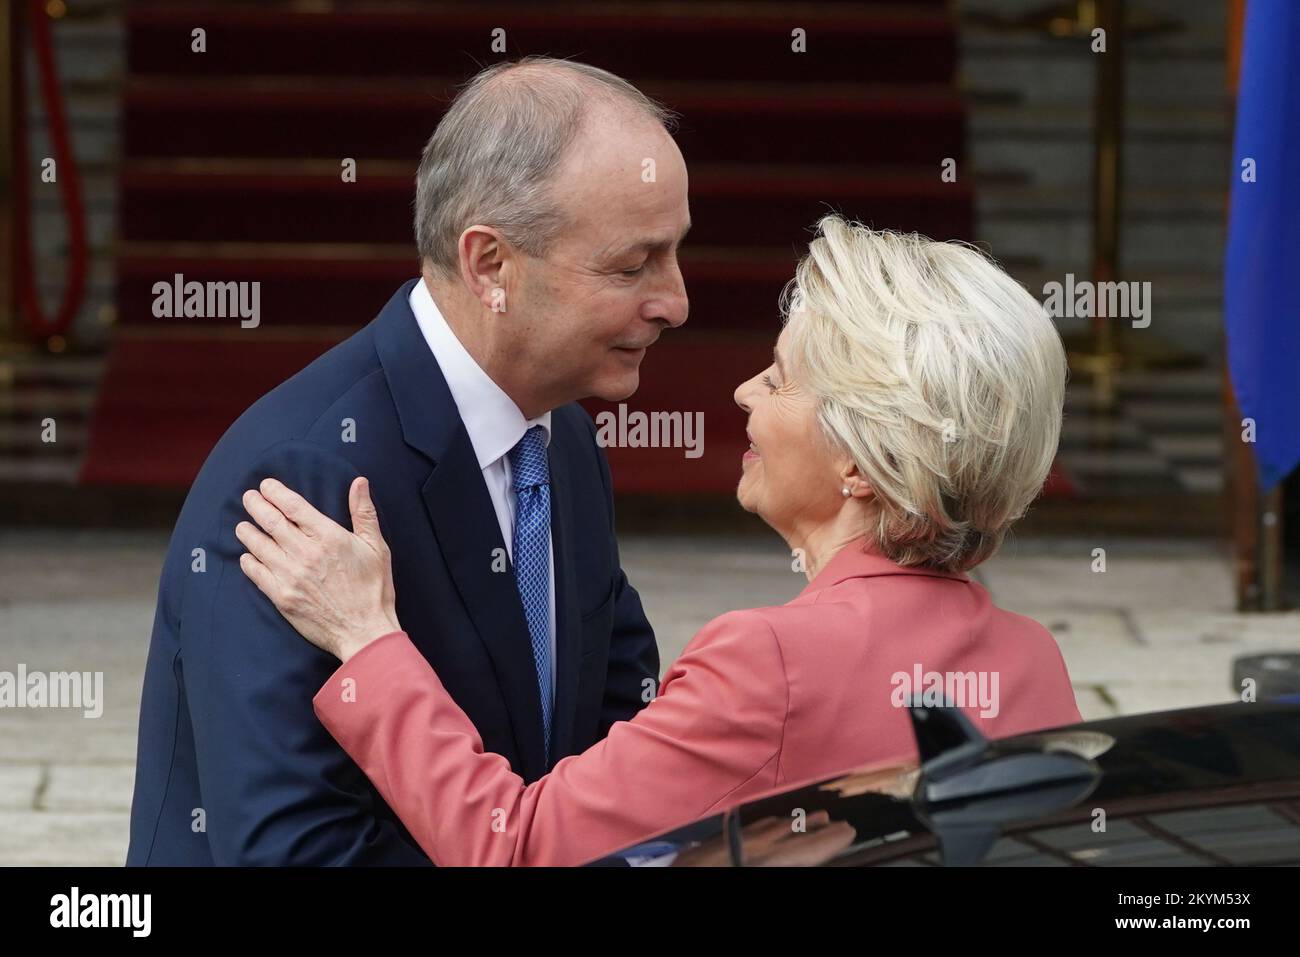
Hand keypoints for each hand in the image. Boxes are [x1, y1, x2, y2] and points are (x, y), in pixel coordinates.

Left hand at [236, 476, 399, 661]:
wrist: (364, 632)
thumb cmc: (374, 589)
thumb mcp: (377, 547)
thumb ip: (364, 513)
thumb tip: (359, 482)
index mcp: (329, 537)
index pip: (294, 506)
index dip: (276, 492)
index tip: (266, 486)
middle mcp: (306, 554)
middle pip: (271, 522)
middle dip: (256, 506)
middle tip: (248, 497)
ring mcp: (291, 576)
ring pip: (259, 546)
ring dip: (248, 532)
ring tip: (243, 525)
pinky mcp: (282, 597)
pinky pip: (256, 574)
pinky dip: (249, 561)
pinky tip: (247, 556)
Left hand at [671, 810, 855, 866]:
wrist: (674, 877)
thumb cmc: (722, 877)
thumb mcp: (767, 869)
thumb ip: (789, 859)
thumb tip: (805, 855)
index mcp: (771, 861)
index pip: (808, 849)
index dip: (830, 840)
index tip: (848, 830)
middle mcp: (756, 846)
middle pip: (793, 835)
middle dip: (817, 828)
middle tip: (837, 820)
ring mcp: (735, 840)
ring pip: (772, 826)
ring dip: (795, 822)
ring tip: (814, 815)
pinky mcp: (717, 840)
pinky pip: (750, 827)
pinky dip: (768, 824)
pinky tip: (772, 821)